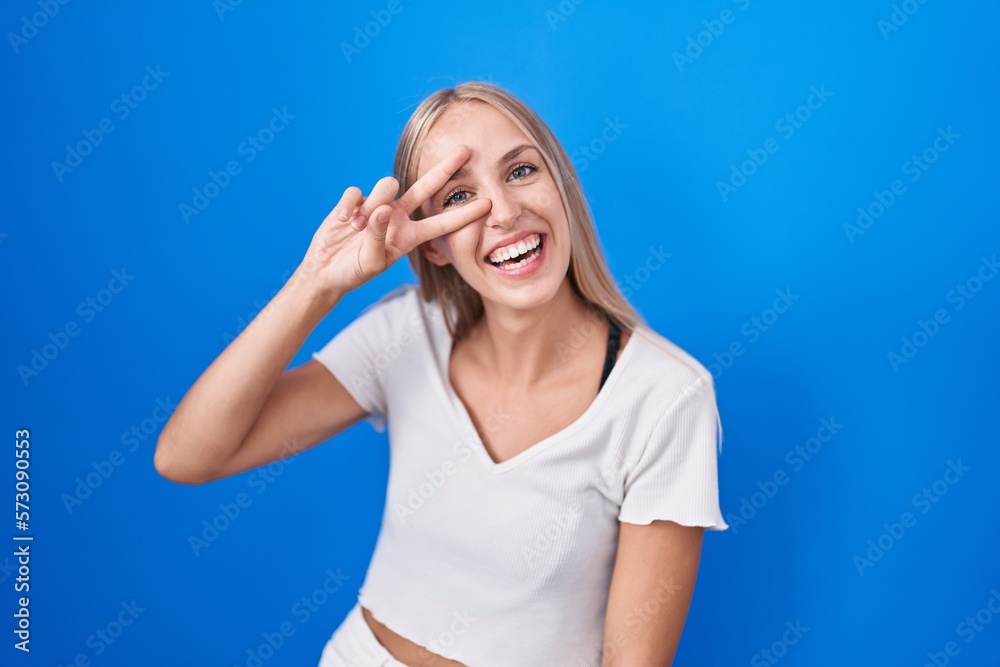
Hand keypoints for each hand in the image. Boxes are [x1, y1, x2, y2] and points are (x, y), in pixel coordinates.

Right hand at [295, 144, 491, 297]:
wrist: (326, 271)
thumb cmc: (353, 272)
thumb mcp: (370, 262)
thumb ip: (377, 235)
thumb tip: (382, 209)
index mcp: (409, 236)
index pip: (442, 222)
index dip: (464, 214)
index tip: (487, 204)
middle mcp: (397, 216)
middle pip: (426, 187)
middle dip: (446, 168)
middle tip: (466, 150)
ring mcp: (377, 205)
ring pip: (386, 185)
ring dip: (371, 204)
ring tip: (356, 228)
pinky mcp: (355, 200)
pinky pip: (356, 191)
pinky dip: (348, 206)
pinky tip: (343, 222)